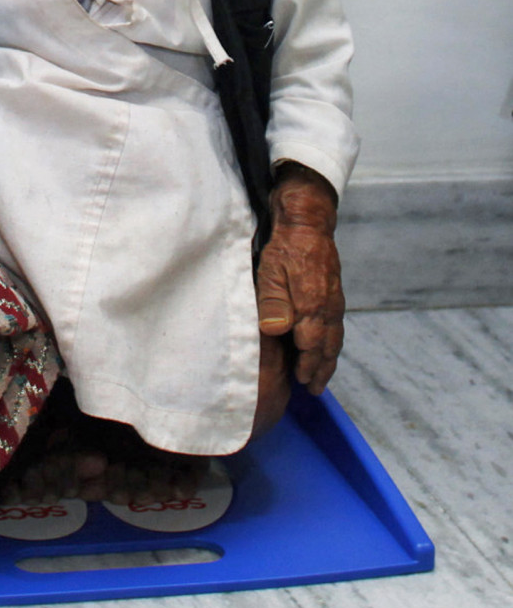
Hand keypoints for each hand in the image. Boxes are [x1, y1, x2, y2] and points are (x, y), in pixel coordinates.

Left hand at [257, 162, 342, 394]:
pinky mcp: (334, 292)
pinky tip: (326, 346)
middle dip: (322, 369)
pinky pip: (336, 324)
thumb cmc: (285, 245)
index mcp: (312, 304)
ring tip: (322, 376)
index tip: (303, 382)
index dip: (308, 365)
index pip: (311, 345)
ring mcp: (334, 299)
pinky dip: (333, 341)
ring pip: (335, 337)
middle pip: (328, 346)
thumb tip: (277, 330)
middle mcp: (328, 306)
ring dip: (329, 358)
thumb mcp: (270, 271)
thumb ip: (273, 302)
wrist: (308, 219)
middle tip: (314, 389)